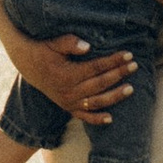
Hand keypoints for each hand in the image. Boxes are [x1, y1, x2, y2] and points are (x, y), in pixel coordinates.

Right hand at [11, 33, 134, 124]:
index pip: (96, 67)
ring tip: (131, 89)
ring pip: (96, 102)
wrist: (28, 65)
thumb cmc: (43, 50)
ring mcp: (68, 102)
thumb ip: (69, 43)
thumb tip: (88, 46)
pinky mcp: (67, 108)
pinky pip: (84, 116)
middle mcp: (69, 91)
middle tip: (134, 66)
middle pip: (100, 83)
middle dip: (119, 74)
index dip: (113, 61)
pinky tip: (111, 118)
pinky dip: (97, 119)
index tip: (128, 54)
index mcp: (67, 75)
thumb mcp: (53, 43)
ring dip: (115, 96)